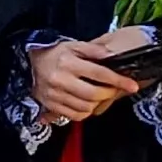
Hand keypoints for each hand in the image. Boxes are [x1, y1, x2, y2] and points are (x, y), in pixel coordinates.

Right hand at [28, 32, 145, 125]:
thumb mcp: (74, 45)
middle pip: (93, 94)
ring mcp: (54, 95)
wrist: (29, 63)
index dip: (118, 81)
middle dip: (109, 94)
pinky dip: (85, 112)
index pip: (99, 73)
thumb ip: (95, 50)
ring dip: (98, 103)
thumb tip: (114, 55)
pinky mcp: (50, 105)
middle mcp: (60, 80)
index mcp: (68, 62)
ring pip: (85, 107)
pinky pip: (74, 115)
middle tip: (114, 90)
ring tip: (99, 95)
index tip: (132, 85)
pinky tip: (87, 104)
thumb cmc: (56, 53)